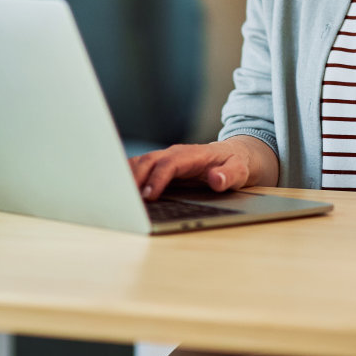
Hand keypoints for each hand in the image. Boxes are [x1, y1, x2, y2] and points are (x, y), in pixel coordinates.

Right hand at [129, 140, 257, 199]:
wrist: (232, 156)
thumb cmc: (235, 165)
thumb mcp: (240, 171)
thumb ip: (229, 175)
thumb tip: (216, 179)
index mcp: (192, 155)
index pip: (169, 164)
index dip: (157, 179)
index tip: (149, 196)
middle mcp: (174, 154)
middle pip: (149, 161)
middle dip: (135, 179)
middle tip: (125, 200)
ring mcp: (165, 159)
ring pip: (140, 163)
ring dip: (126, 178)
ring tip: (116, 197)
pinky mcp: (160, 167)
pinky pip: (139, 169)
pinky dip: (127, 177)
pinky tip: (118, 191)